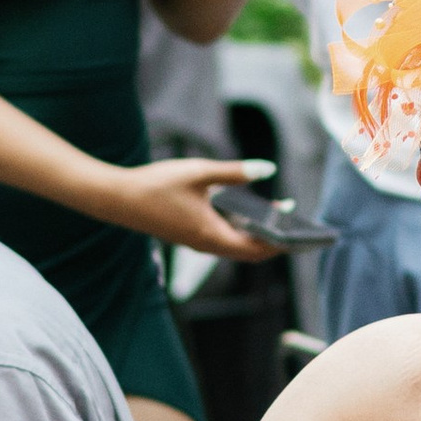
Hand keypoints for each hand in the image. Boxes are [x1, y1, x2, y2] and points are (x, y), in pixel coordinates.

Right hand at [103, 154, 281, 257]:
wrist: (118, 198)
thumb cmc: (158, 184)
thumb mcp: (200, 172)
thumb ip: (235, 172)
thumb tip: (268, 169)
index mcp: (212, 235)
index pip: (256, 249)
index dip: (281, 243)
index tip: (301, 233)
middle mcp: (206, 245)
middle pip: (249, 251)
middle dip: (274, 239)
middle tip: (296, 224)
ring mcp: (196, 242)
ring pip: (234, 245)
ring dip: (255, 232)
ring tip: (277, 213)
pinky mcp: (187, 235)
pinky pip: (221, 238)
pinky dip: (238, 228)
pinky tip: (245, 209)